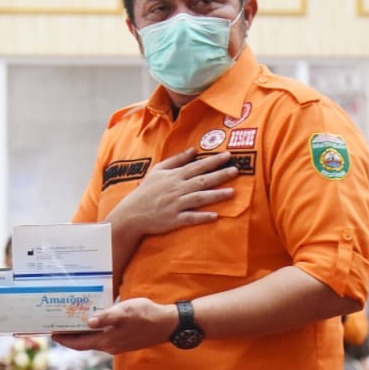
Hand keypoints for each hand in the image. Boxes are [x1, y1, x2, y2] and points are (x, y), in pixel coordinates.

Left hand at [52, 298, 175, 354]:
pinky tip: (94, 320)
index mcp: (107, 342)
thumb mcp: (125, 312)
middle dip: (70, 335)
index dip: (64, 339)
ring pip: (94, 340)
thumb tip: (88, 322)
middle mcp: (110, 346)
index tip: (51, 334)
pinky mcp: (125, 339)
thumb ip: (106, 317)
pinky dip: (94, 330)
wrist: (168, 324)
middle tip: (57, 324)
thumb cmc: (147, 316)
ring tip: (71, 320)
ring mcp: (118, 344)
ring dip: (82, 332)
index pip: (79, 344)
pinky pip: (104, 336)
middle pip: (84, 343)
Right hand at [110, 148, 238, 240]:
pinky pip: (190, 218)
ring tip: (232, 192)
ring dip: (215, 195)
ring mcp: (176, 204)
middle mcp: (177, 188)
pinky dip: (202, 217)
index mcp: (174, 176)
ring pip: (199, 198)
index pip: (197, 166)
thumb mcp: (158, 170)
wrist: (132, 213)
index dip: (213, 161)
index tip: (228, 155)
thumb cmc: (147, 190)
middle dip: (220, 175)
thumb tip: (194, 150)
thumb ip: (177, 159)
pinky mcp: (174, 219)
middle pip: (201, 180)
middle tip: (236, 170)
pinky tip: (215, 216)